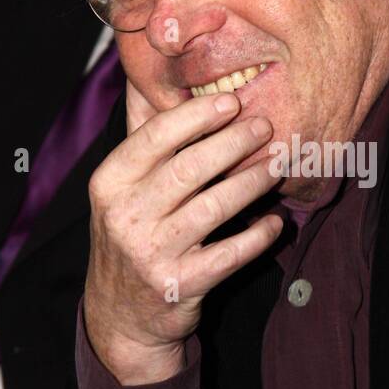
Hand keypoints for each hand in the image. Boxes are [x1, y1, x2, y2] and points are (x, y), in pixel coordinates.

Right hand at [83, 82, 282, 384]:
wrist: (121, 315)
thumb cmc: (130, 234)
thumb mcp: (120, 187)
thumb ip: (139, 135)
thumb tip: (146, 73)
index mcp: (110, 182)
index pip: (155, 137)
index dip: (197, 115)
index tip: (233, 101)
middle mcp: (126, 216)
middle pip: (189, 168)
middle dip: (234, 143)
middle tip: (265, 127)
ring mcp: (152, 253)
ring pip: (214, 207)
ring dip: (253, 182)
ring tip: (278, 164)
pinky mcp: (180, 284)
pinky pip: (230, 254)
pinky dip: (258, 236)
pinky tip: (275, 222)